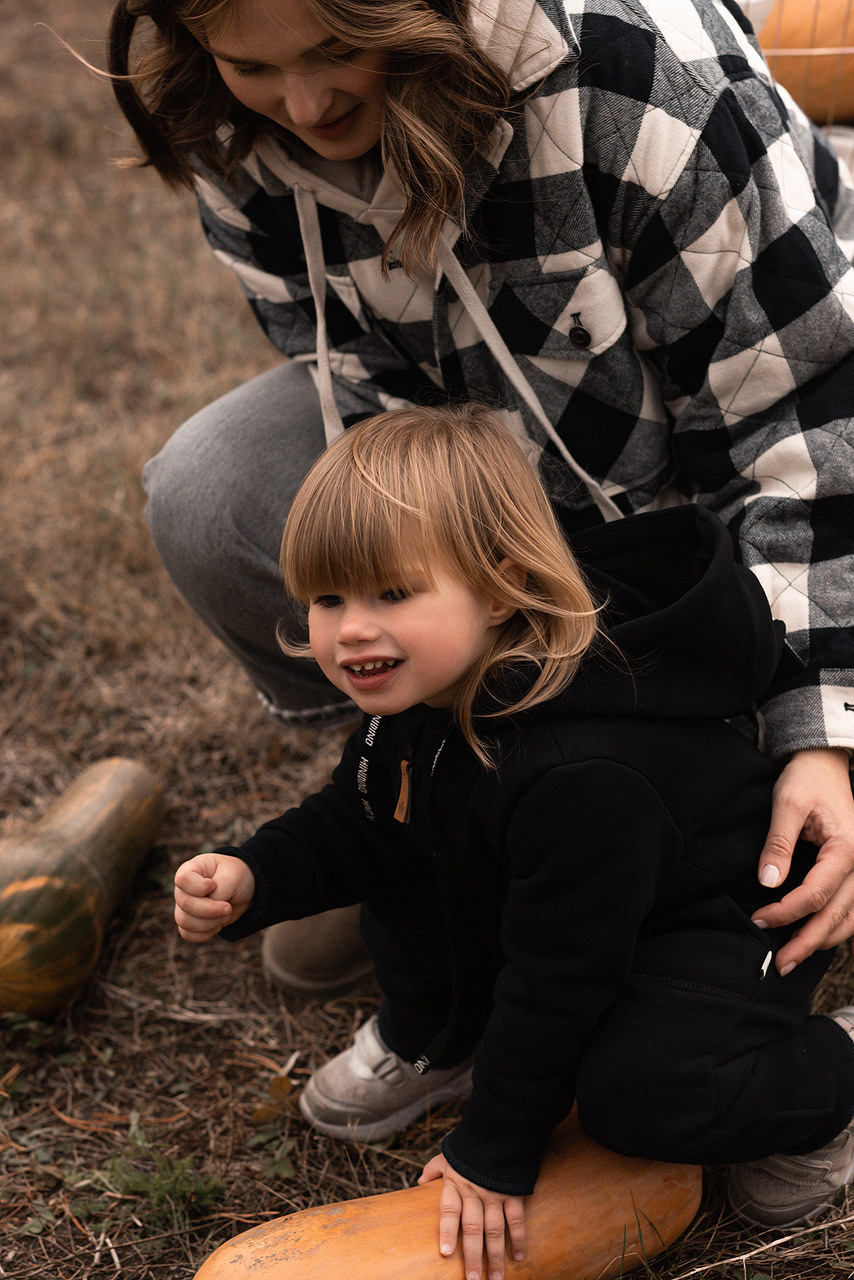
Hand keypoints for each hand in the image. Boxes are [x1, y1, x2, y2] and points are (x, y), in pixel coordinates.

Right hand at [174, 852, 255, 941]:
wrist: (242, 890)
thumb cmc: (236, 876)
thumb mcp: (233, 877)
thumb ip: (220, 890)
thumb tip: (209, 909)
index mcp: (192, 869)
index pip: (183, 879)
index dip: (199, 887)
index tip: (215, 885)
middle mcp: (183, 888)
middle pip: (185, 904)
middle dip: (210, 910)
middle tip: (228, 907)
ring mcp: (184, 906)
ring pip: (185, 922)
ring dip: (209, 923)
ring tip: (226, 915)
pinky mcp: (189, 921)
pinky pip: (187, 934)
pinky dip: (205, 934)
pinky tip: (218, 925)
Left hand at [418, 1153, 525, 1279]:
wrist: (499, 1129)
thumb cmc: (470, 1146)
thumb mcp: (448, 1154)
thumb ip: (433, 1170)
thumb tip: (419, 1182)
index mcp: (456, 1184)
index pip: (450, 1211)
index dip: (448, 1232)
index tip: (446, 1253)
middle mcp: (474, 1192)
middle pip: (473, 1228)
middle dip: (473, 1257)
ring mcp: (495, 1194)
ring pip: (495, 1229)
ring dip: (496, 1256)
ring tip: (496, 1279)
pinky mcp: (514, 1193)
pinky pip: (517, 1219)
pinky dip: (519, 1238)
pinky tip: (520, 1256)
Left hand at [751, 748, 853, 972]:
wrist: (824, 763)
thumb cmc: (806, 779)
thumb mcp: (787, 803)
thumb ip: (778, 843)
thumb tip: (768, 883)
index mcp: (848, 848)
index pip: (817, 893)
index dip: (788, 912)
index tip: (759, 919)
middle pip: (839, 915)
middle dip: (808, 942)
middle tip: (781, 964)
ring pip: (850, 918)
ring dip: (823, 941)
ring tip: (793, 958)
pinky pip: (853, 909)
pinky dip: (837, 929)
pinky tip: (817, 943)